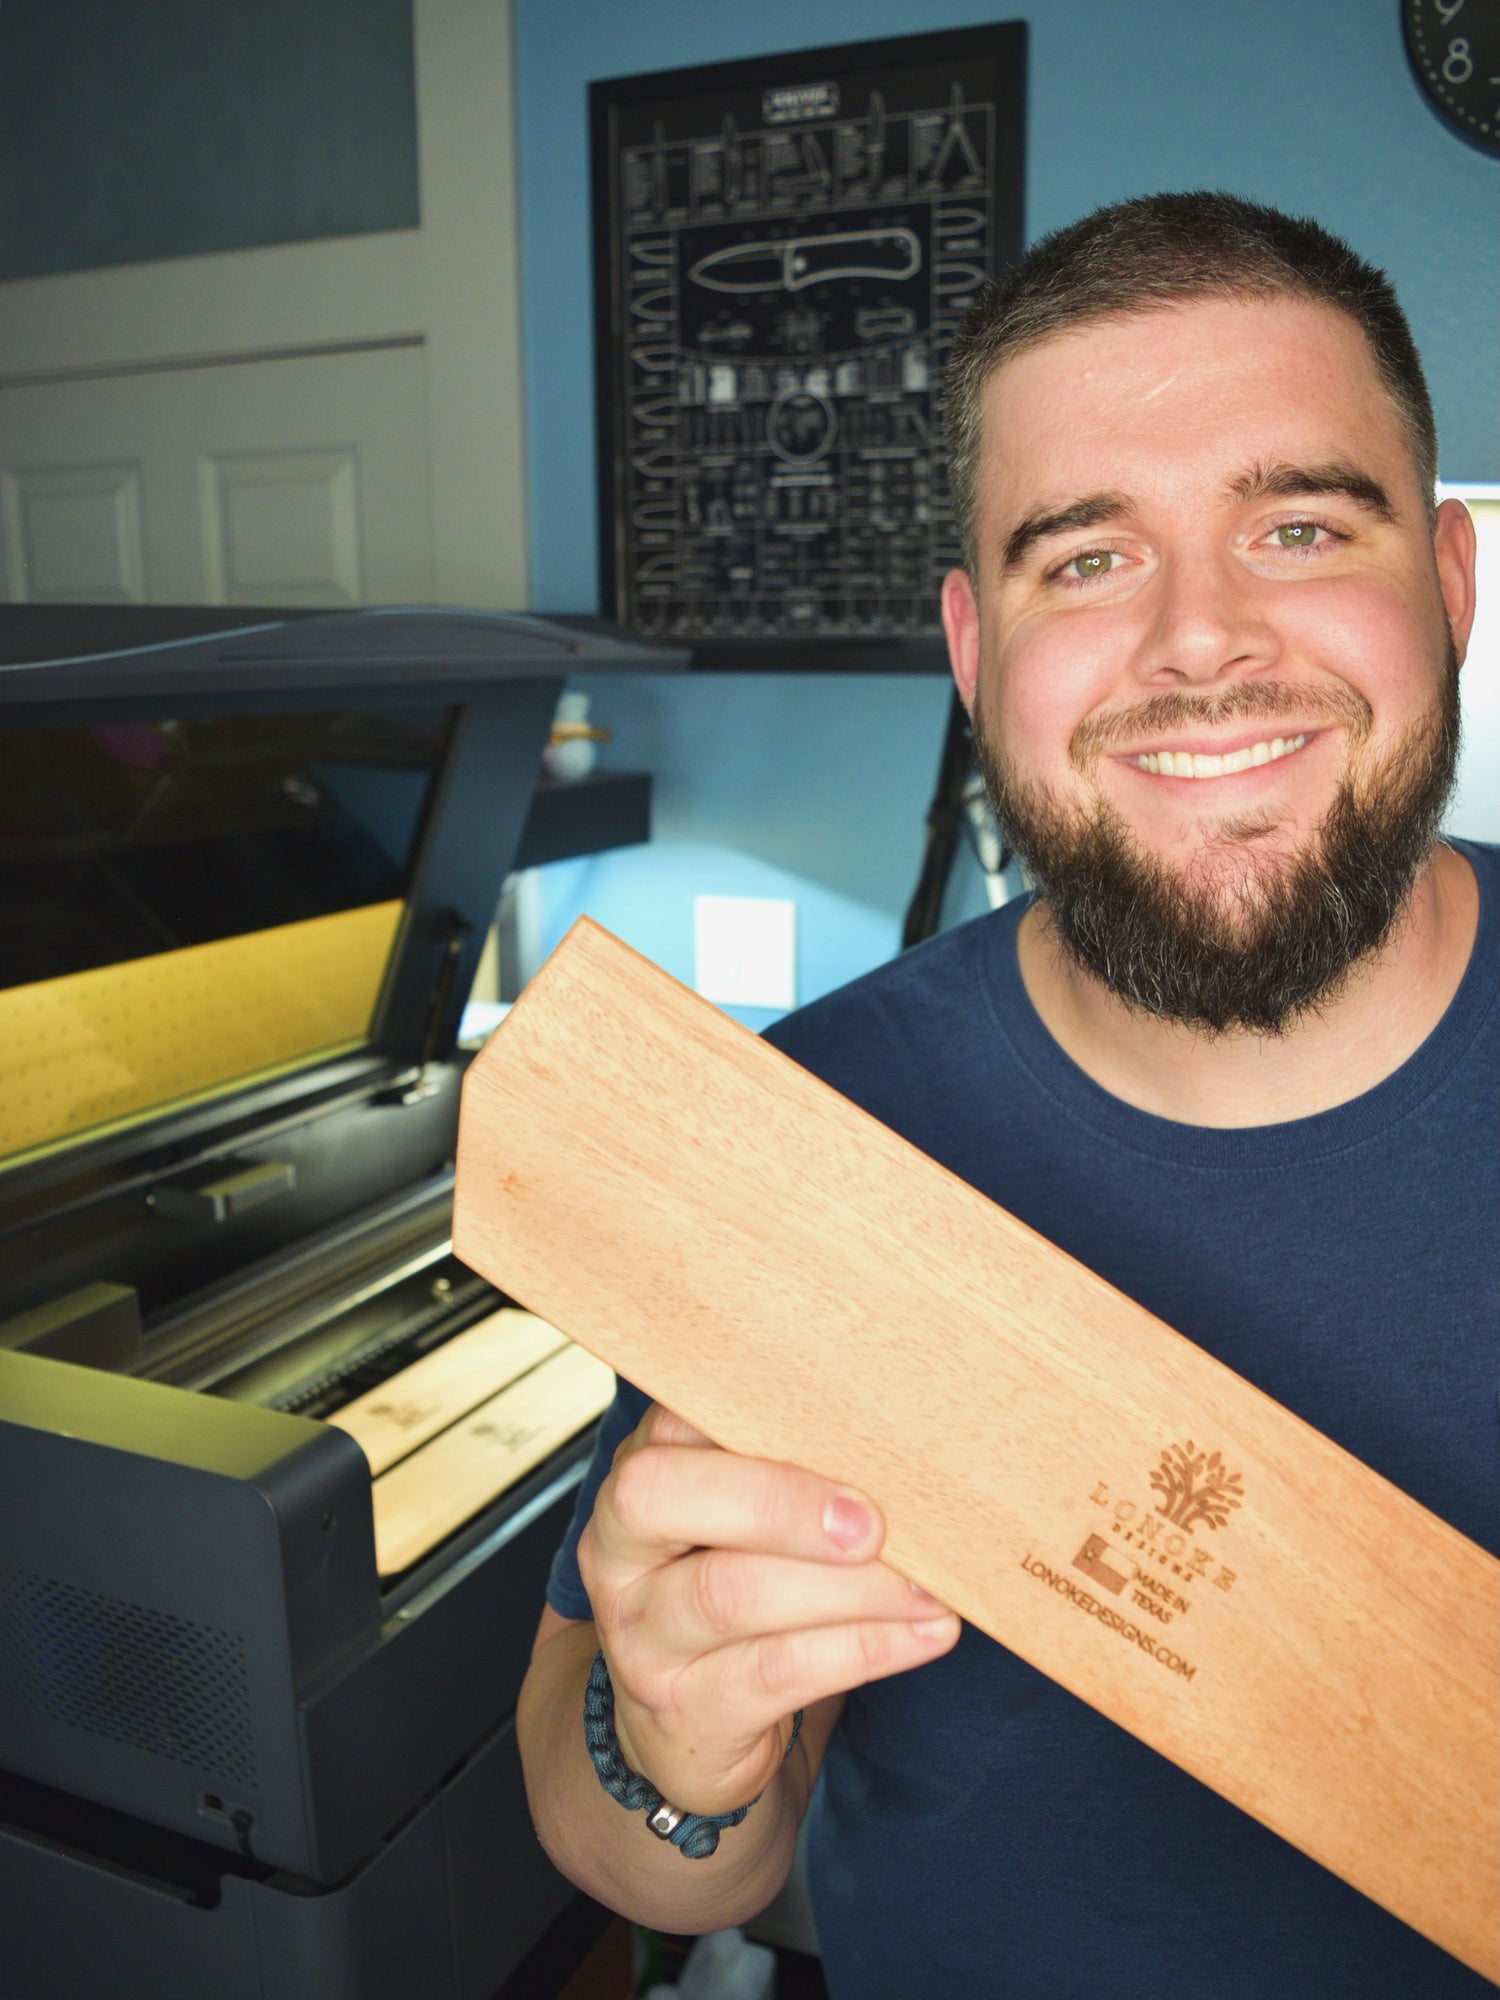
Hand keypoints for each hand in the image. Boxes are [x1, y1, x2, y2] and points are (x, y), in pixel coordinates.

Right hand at [577, 1403, 959, 1816]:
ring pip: (730, 1593)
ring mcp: (641, 1638)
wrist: (689, 1725)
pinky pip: (777, 1671)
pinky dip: (864, 1646)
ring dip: (847, 1587)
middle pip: (664, 1498)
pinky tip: (923, 1632)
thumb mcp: (732, 1522)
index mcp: (634, 1482)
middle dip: (777, 1501)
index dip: (745, 1420)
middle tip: (873, 1522)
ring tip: (925, 1586)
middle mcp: (617, 1553)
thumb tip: (890, 1435)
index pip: (666, 1423)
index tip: (840, 1426)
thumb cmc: (733, 1589)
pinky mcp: (687, 1710)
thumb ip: (779, 1470)